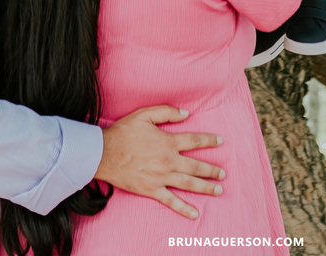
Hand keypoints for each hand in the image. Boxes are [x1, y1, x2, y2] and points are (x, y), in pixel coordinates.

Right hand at [95, 105, 224, 219]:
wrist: (102, 154)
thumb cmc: (123, 132)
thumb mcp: (144, 114)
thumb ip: (166, 112)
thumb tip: (186, 113)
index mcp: (168, 142)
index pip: (194, 141)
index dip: (209, 141)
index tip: (220, 141)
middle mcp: (168, 161)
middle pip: (196, 166)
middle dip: (212, 170)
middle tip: (223, 173)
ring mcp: (161, 177)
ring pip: (188, 184)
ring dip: (205, 187)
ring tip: (218, 190)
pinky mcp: (151, 190)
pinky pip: (171, 201)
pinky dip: (184, 208)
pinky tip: (195, 213)